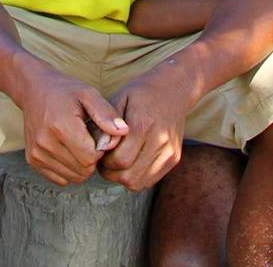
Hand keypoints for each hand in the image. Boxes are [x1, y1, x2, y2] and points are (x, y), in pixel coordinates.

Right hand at [19, 67, 125, 186]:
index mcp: (60, 126)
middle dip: (92, 159)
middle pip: (83, 171)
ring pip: (73, 177)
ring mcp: (37, 153)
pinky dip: (69, 169)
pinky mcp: (32, 160)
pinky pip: (61, 179)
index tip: (98, 135)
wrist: (34, 90)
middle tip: (89, 139)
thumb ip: (107, 114)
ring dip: (81, 165)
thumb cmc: (65, 91)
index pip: (91, 158)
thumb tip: (124, 132)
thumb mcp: (88, 94)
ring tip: (78, 143)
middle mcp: (45, 142)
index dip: (100, 150)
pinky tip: (68, 150)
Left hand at [99, 70, 192, 191]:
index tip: (100, 152)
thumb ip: (105, 124)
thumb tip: (98, 148)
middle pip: (128, 176)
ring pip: (138, 183)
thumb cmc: (140, 94)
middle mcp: (160, 141)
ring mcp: (169, 152)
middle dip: (111, 173)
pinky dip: (136, 177)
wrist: (173, 89)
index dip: (104, 162)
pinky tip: (131, 162)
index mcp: (143, 124)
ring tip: (117, 162)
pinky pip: (149, 180)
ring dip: (123, 177)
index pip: (119, 160)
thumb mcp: (118, 99)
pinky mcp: (174, 159)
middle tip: (105, 160)